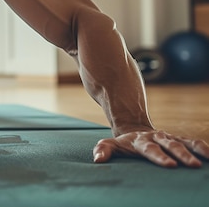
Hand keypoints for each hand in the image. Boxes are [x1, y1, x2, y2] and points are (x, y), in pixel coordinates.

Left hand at [93, 130, 208, 167]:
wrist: (135, 130)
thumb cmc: (124, 143)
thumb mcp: (112, 144)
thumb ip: (104, 150)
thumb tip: (97, 160)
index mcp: (140, 141)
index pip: (149, 149)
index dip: (159, 156)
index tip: (169, 165)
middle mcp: (156, 138)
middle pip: (169, 145)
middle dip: (181, 155)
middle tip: (191, 165)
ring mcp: (169, 138)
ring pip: (184, 142)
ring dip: (195, 151)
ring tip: (206, 161)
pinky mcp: (179, 139)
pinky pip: (193, 142)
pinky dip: (203, 147)